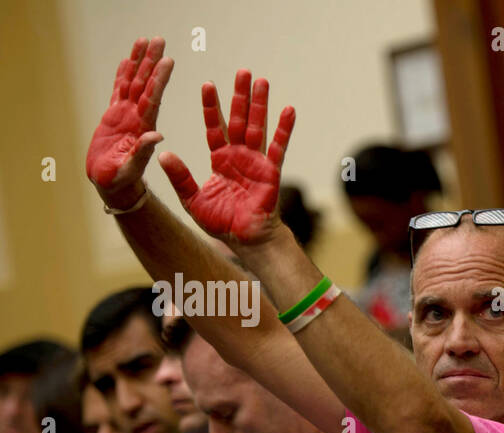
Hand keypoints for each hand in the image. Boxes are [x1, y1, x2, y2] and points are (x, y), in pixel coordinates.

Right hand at [86, 37, 172, 208]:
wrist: (113, 186)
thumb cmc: (123, 182)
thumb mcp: (132, 170)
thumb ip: (142, 153)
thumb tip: (156, 136)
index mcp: (144, 129)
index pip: (154, 98)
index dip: (159, 79)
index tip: (168, 61)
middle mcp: (138, 118)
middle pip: (145, 83)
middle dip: (151, 61)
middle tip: (159, 40)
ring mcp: (127, 115)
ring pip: (133, 82)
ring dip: (138, 62)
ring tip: (144, 41)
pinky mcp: (114, 117)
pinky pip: (119, 91)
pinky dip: (122, 75)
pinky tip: (127, 60)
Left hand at [159, 69, 294, 245]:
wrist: (245, 240)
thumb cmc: (221, 222)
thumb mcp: (192, 199)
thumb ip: (180, 176)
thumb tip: (164, 153)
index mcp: (220, 159)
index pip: (214, 127)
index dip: (210, 107)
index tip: (207, 84)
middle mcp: (239, 156)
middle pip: (238, 119)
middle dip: (240, 95)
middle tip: (242, 71)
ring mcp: (256, 162)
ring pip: (258, 126)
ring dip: (260, 104)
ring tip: (261, 81)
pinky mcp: (271, 172)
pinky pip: (278, 147)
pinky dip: (284, 129)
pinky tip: (288, 110)